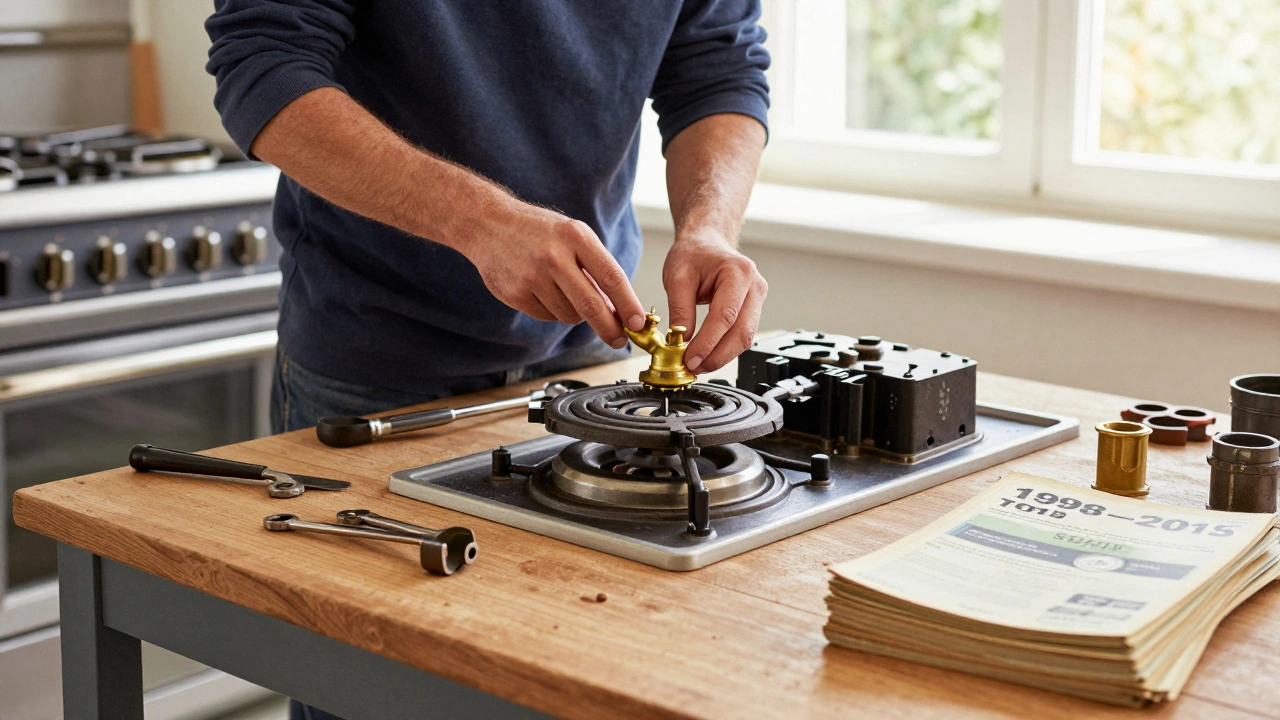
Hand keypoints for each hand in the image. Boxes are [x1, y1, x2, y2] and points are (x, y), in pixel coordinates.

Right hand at [463, 199, 646, 346]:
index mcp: (575, 236)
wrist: (489, 224)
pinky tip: (543, 290)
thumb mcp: (573, 235)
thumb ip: (596, 268)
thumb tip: (619, 310)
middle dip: (609, 328)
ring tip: (564, 291)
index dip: (628, 305)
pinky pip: (547, 317)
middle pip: (591, 305)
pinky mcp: (514, 293)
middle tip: (619, 340)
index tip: (639, 323)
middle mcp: (553, 256)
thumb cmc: (540, 231)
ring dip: (576, 313)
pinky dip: (553, 311)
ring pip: (569, 315)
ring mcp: (531, 276)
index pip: (611, 277)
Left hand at [663, 235, 766, 372]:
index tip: (690, 359)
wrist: (706, 242)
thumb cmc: (694, 254)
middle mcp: (755, 286)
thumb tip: (681, 341)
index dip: (708, 343)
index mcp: (739, 272)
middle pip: (742, 332)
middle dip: (717, 355)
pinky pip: (742, 335)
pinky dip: (725, 348)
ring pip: (745, 338)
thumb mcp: (677, 277)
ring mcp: (757, 299)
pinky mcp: (753, 310)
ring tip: (698, 365)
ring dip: (722, 356)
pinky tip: (707, 355)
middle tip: (694, 367)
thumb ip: (680, 309)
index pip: (725, 316)